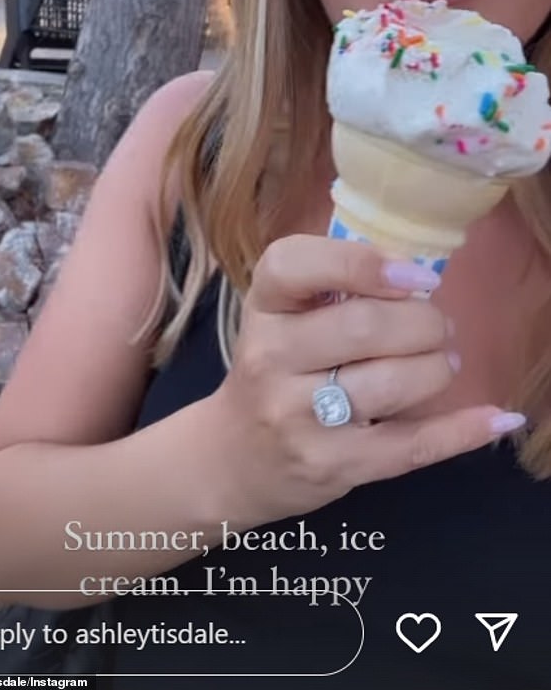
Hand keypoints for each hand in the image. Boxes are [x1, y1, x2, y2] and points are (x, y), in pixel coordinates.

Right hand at [208, 234, 517, 527]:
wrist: (234, 456)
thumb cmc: (276, 369)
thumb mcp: (283, 316)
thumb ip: (336, 287)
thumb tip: (421, 275)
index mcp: (263, 306)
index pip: (293, 264)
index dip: (361, 263)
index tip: (414, 277)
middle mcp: (270, 357)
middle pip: (364, 327)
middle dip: (423, 322)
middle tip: (438, 327)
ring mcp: (296, 416)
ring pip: (391, 383)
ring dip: (437, 368)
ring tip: (443, 363)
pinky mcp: (329, 464)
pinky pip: (408, 445)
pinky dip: (460, 430)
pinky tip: (494, 418)